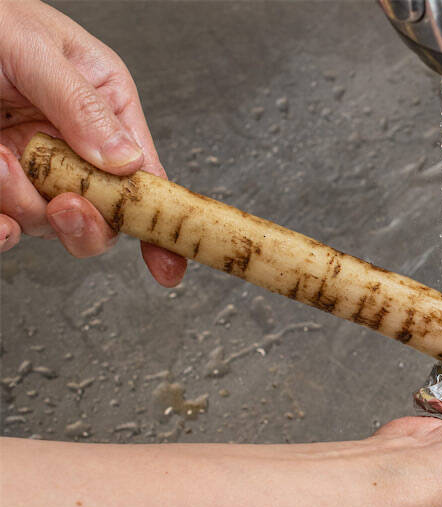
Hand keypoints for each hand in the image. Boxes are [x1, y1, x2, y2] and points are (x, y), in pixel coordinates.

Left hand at [0, 0, 185, 285]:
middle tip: (63, 203)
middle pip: (102, 214)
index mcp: (104, 106)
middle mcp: (75, 144)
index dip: (160, 222)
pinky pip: (5, 225)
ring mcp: (32, 169)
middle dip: (84, 219)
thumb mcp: (36, 49)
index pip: (146, 175)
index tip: (168, 265)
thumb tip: (127, 161)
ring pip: (47, 222)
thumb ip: (82, 105)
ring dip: (22, 204)